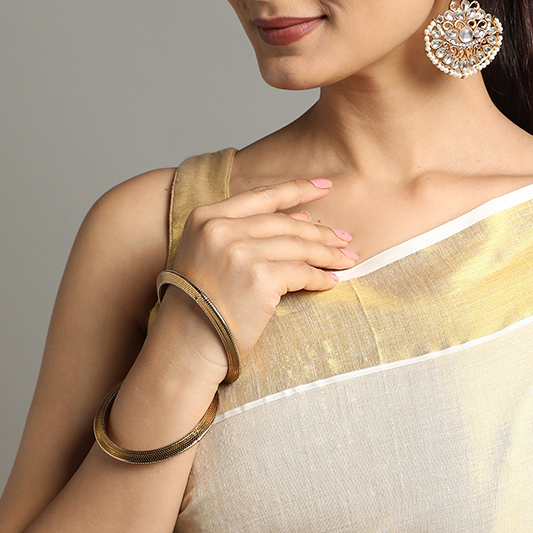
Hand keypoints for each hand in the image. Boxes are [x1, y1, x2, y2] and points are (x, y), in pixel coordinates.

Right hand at [161, 178, 358, 376]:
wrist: (186, 345)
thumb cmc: (198, 306)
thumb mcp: (208, 255)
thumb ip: (245, 232)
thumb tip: (302, 218)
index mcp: (206, 217)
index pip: (261, 196)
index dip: (297, 189)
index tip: (325, 187)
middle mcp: (222, 229)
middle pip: (284, 223)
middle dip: (320, 230)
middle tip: (344, 237)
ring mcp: (241, 252)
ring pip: (298, 246)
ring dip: (327, 253)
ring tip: (346, 258)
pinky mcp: (260, 278)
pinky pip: (302, 272)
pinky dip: (320, 277)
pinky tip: (331, 281)